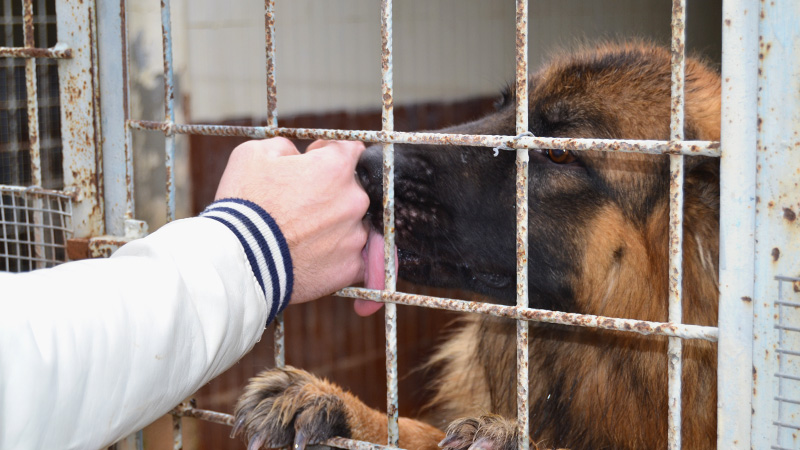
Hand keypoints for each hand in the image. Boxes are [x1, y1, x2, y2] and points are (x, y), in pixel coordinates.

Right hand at [215, 138, 368, 303]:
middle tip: (299, 207)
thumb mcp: (253, 153)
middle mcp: (354, 201)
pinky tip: (313, 256)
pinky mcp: (350, 268)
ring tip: (301, 236)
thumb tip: (296, 154)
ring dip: (334, 226)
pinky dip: (337, 256)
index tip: (312, 165)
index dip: (328, 154)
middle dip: (331, 194)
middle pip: (352, 190)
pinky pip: (352, 258)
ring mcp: (355, 237)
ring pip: (353, 225)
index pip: (351, 150)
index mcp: (335, 168)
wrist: (240, 259)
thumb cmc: (245, 204)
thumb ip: (285, 146)